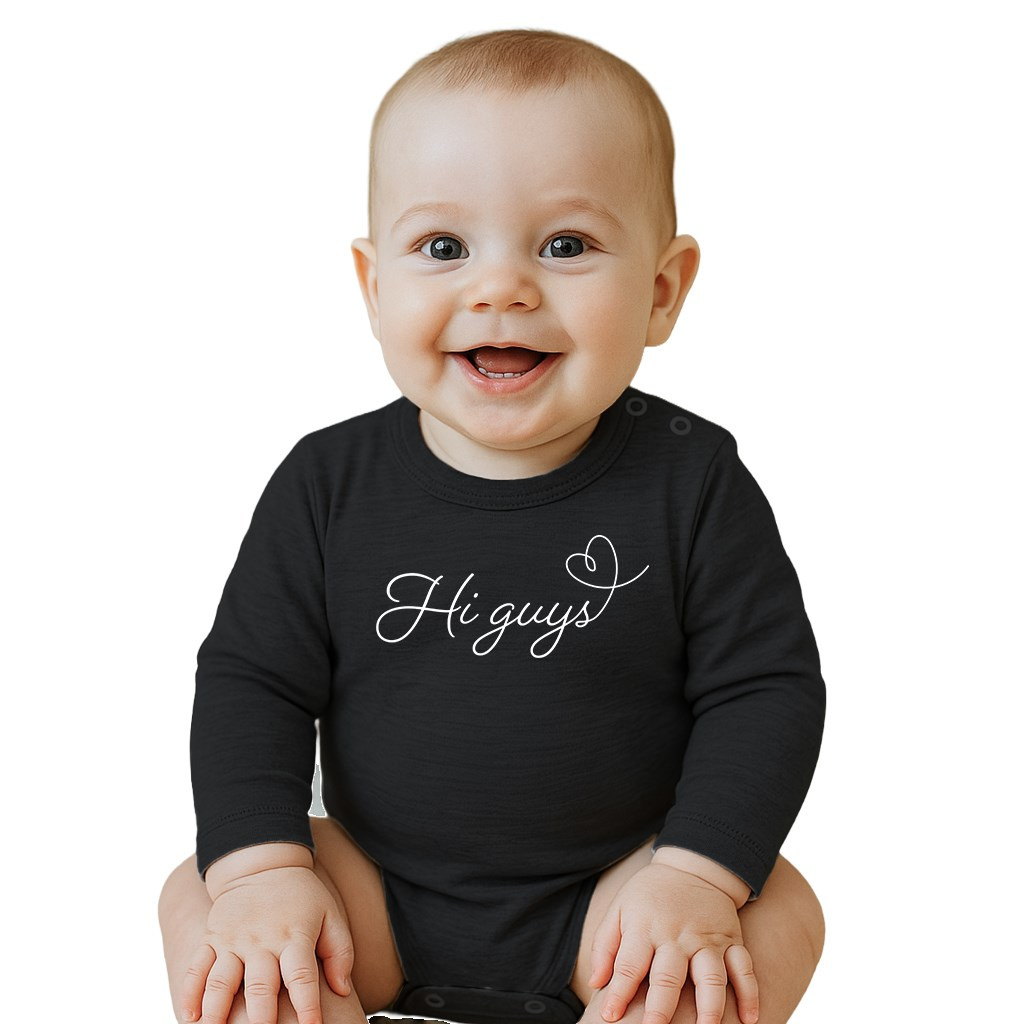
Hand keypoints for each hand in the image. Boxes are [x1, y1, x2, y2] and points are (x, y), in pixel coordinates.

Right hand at [181, 861, 353, 1023]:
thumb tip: (343, 991)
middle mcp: (262, 940)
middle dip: (261, 1018)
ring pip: (222, 981)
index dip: (307, 1006)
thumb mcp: (330, 914)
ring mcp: (233, 939)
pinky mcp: (212, 937)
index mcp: (295, 936)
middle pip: (260, 986)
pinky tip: (189, 1017)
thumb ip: (340, 952)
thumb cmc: (302, 896)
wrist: (263, 862)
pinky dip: (190, 994)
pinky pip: (196, 967)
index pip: (302, 976)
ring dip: (217, 1012)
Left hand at [588, 862, 757, 1023]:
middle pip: (669, 977)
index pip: (629, 965)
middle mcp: (676, 935)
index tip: (609, 1016)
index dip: (618, 993)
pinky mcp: (731, 940)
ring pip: (711, 977)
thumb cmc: (650, 895)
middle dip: (661, 1009)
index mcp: (645, 927)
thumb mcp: (620, 909)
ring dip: (710, 1007)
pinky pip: (744, 968)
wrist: (693, 864)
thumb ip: (605, 945)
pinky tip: (749, 1020)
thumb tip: (596, 983)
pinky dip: (749, 994)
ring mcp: (707, 939)